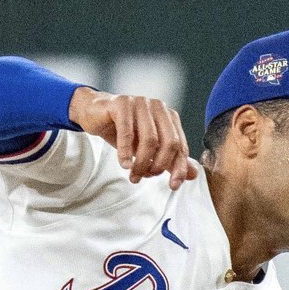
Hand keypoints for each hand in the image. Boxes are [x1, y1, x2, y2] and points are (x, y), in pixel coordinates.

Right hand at [69, 86, 194, 185]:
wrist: (95, 114)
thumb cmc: (124, 131)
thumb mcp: (148, 149)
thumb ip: (171, 160)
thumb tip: (193, 175)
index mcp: (169, 116)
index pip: (181, 146)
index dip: (179, 168)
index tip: (173, 186)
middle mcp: (158, 107)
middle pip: (170, 142)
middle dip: (159, 165)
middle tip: (146, 177)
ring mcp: (140, 103)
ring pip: (149, 139)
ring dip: (142, 163)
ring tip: (134, 175)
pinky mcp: (121, 103)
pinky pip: (127, 132)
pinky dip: (126, 152)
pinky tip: (124, 165)